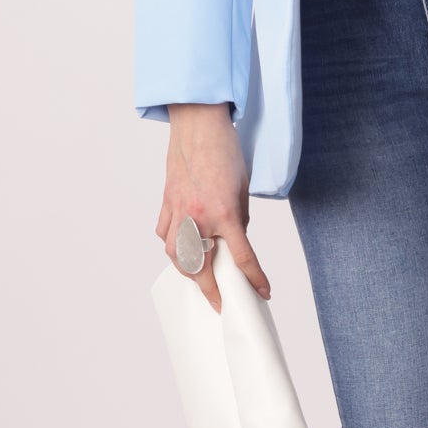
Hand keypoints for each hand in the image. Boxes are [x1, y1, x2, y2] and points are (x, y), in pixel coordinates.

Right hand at [158, 103, 270, 315]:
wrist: (198, 124)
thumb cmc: (224, 150)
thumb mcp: (242, 188)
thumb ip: (239, 218)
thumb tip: (234, 240)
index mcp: (224, 213)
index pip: (242, 257)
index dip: (254, 279)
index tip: (262, 292)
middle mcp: (199, 217)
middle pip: (202, 267)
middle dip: (212, 291)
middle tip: (221, 304)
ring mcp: (178, 211)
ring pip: (177, 256)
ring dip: (189, 272)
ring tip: (201, 280)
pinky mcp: (166, 202)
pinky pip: (165, 234)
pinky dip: (173, 245)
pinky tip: (182, 248)